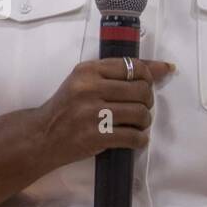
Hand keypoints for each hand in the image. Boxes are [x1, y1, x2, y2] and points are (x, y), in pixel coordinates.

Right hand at [33, 57, 172, 170]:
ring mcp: (92, 113)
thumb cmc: (67, 107)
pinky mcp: (96, 136)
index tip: (147, 85)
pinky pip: (133, 137)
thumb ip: (118, 73)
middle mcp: (90, 89)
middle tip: (140, 108)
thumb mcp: (85, 81)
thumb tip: (163, 68)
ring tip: (136, 124)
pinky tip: (134, 138)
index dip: (148, 76)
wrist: (42, 135)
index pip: (132, 66)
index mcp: (88, 70)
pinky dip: (140, 139)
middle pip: (141, 90)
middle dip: (147, 101)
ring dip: (145, 121)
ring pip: (140, 113)